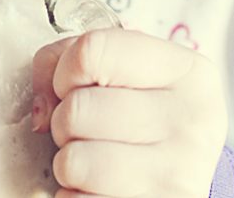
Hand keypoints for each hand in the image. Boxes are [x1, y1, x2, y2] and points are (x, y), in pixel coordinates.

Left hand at [33, 27, 226, 197]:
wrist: (190, 174)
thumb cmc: (147, 111)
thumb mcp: (125, 68)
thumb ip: (71, 60)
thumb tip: (41, 112)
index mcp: (186, 71)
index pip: (92, 50)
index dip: (65, 69)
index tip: (73, 83)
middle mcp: (191, 121)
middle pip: (77, 108)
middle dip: (64, 120)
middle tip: (84, 127)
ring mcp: (179, 175)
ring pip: (74, 162)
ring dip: (68, 162)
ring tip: (91, 157)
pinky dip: (76, 196)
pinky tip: (100, 186)